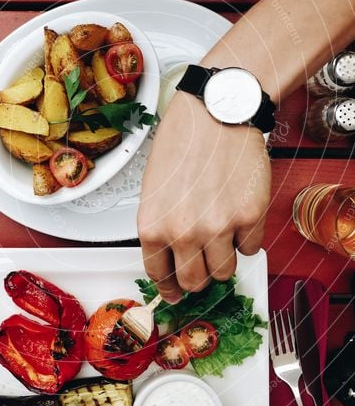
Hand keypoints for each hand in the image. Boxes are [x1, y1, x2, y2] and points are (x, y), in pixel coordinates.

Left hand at [137, 91, 270, 302]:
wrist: (215, 113)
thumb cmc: (182, 143)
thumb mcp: (154, 188)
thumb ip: (161, 227)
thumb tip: (170, 260)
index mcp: (153, 226)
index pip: (160, 275)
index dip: (170, 288)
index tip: (176, 292)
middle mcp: (184, 232)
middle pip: (195, 282)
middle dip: (200, 276)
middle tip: (204, 261)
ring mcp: (219, 227)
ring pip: (225, 272)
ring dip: (225, 257)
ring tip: (222, 229)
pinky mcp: (249, 217)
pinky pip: (251, 248)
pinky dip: (247, 237)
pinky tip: (239, 211)